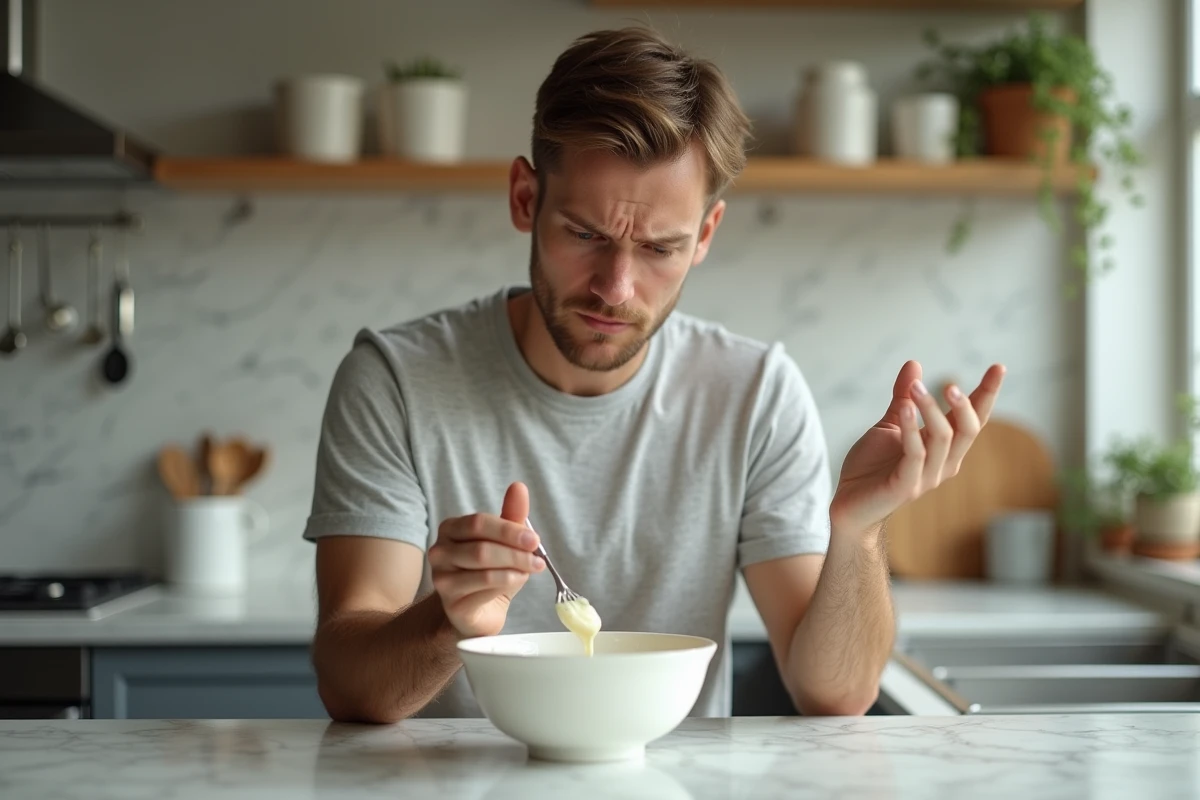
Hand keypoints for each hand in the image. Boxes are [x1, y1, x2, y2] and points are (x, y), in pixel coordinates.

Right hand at [428, 481, 545, 637]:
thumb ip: (511, 516)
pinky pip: (483, 589)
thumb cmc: (490, 572)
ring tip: (531, 569)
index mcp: (450, 529)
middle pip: (481, 547)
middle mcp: (439, 552)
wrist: (476, 612)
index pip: (478, 523)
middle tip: (538, 558)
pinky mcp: (451, 603)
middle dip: (515, 552)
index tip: (534, 539)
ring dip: (514, 568)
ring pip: (483, 569)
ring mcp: (441, 579)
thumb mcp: (504, 542)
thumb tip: (519, 487)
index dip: (509, 530)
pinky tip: (517, 581)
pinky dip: (506, 583)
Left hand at [829, 360, 1005, 535]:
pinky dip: (912, 429)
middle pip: (969, 430)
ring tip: (916, 387)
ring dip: (931, 409)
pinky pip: (916, 454)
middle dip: (967, 404)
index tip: (999, 367)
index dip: (986, 394)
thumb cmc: (872, 467)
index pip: (973, 419)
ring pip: (943, 438)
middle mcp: (943, 463)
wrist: (849, 504)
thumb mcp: (889, 425)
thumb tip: (914, 363)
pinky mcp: (906, 485)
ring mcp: (927, 477)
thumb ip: (903, 397)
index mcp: (944, 448)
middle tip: (951, 383)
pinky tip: (905, 409)